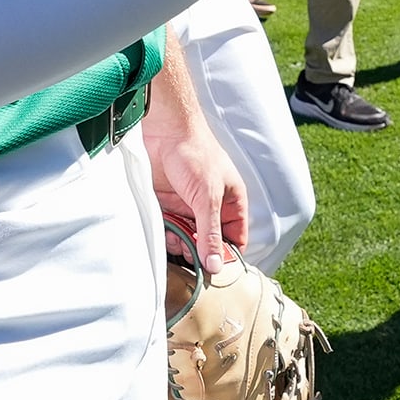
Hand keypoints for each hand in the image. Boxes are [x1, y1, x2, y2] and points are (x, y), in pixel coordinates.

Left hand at [144, 106, 247, 275]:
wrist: (164, 130)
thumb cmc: (195, 152)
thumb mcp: (207, 197)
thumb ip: (210, 233)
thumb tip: (217, 265)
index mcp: (231, 202)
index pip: (235, 239)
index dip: (226, 255)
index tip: (214, 269)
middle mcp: (211, 207)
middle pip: (209, 243)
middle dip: (199, 251)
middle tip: (189, 253)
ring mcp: (189, 206)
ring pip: (187, 238)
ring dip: (181, 242)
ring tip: (176, 237)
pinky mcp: (168, 205)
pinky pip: (169, 229)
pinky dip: (166, 233)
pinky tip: (165, 229)